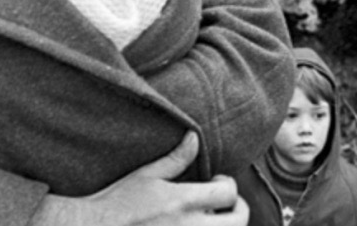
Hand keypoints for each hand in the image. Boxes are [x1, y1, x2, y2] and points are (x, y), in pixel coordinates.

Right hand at [29, 132, 247, 225]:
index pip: (228, 193)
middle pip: (238, 221)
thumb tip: (194, 138)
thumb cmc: (117, 202)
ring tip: (212, 218)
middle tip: (226, 204)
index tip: (216, 182)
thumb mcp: (146, 176)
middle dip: (239, 209)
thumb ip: (175, 159)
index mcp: (182, 201)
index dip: (228, 185)